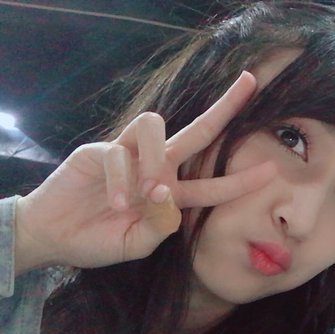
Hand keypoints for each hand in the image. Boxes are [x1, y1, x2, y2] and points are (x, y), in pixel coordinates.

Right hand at [15, 72, 273, 273]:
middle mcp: (156, 167)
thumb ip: (160, 226)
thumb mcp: (138, 244)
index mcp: (171, 192)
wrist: (56, 237)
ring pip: (155, 125)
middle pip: (197, 130)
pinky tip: (116, 204)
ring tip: (148, 191)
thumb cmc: (101, 240)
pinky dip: (121, 179)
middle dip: (224, 107)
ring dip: (156, 158)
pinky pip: (117, 153)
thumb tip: (168, 195)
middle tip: (249, 82)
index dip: (240, 180)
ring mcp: (129, 154)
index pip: (212, 183)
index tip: (271, 171)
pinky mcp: (99, 150)